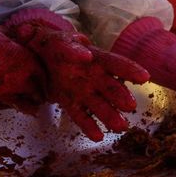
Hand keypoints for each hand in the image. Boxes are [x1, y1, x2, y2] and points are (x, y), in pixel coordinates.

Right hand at [0, 5, 44, 112]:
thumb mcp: (1, 33)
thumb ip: (17, 42)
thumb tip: (23, 40)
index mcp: (27, 63)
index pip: (45, 78)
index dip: (44, 80)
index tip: (43, 82)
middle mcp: (18, 82)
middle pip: (38, 95)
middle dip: (38, 95)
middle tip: (36, 94)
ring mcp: (2, 96)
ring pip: (22, 106)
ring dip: (24, 104)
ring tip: (23, 101)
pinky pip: (0, 106)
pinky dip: (2, 103)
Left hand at [6, 9, 148, 140]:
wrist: (30, 53)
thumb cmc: (48, 43)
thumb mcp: (56, 39)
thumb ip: (70, 47)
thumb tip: (86, 56)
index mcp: (93, 57)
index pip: (114, 62)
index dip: (130, 69)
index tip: (144, 77)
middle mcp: (93, 76)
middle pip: (110, 87)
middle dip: (120, 97)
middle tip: (130, 106)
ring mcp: (82, 90)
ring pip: (98, 104)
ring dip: (110, 115)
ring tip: (121, 128)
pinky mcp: (69, 101)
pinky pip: (80, 115)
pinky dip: (89, 126)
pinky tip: (98, 137)